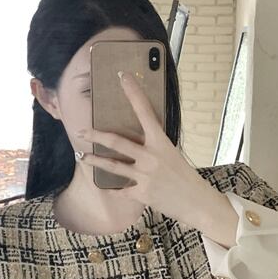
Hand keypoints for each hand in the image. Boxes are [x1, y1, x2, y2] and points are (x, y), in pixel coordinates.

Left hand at [75, 70, 209, 226]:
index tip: (122, 76)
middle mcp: (151, 156)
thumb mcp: (171, 154)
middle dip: (95, 135)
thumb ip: (154, 146)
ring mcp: (145, 175)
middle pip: (117, 141)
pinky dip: (114, 190)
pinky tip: (106, 187)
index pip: (144, 111)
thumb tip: (138, 140)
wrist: (196, 202)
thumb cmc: (184, 176)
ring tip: (83, 157)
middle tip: (81, 131)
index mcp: (161, 142)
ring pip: (113, 166)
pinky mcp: (142, 193)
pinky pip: (121, 191)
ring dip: (95, 160)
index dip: (133, 92)